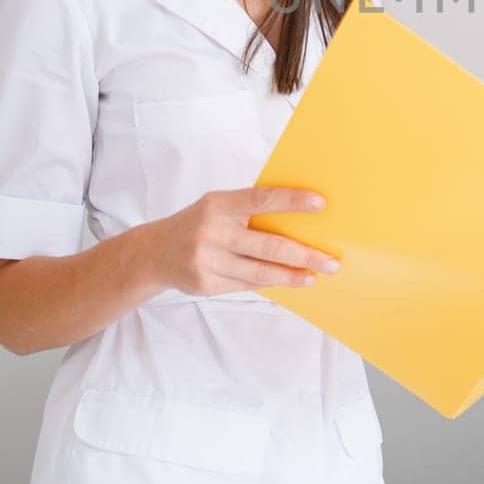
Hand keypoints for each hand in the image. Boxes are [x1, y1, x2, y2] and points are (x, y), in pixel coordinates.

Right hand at [141, 187, 340, 294]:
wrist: (153, 252)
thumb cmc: (198, 223)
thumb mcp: (217, 206)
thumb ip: (248, 209)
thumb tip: (297, 218)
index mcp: (218, 204)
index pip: (261, 199)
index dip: (292, 201)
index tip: (321, 203)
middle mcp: (212, 232)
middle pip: (268, 245)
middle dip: (304, 254)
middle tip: (331, 261)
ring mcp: (207, 260)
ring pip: (260, 271)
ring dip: (293, 275)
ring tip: (315, 275)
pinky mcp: (206, 284)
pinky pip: (247, 284)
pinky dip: (272, 282)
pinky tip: (290, 280)